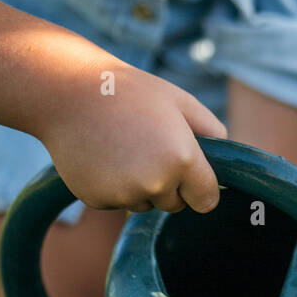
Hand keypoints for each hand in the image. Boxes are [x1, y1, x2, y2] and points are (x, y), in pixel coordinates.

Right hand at [40, 56, 227, 213]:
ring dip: (140, 185)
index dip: (201, 188)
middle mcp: (155, 183)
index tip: (194, 178)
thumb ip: (212, 132)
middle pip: (175, 204)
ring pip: (144, 203)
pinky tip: (103, 155)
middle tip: (150, 147)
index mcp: (183, 160)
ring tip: (124, 146)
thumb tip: (227, 160)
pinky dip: (113, 186)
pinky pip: (117, 201)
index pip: (207, 200)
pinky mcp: (97, 200)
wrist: (69, 92)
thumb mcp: (181, 102)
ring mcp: (123, 194)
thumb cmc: (130, 92)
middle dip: (170, 185)